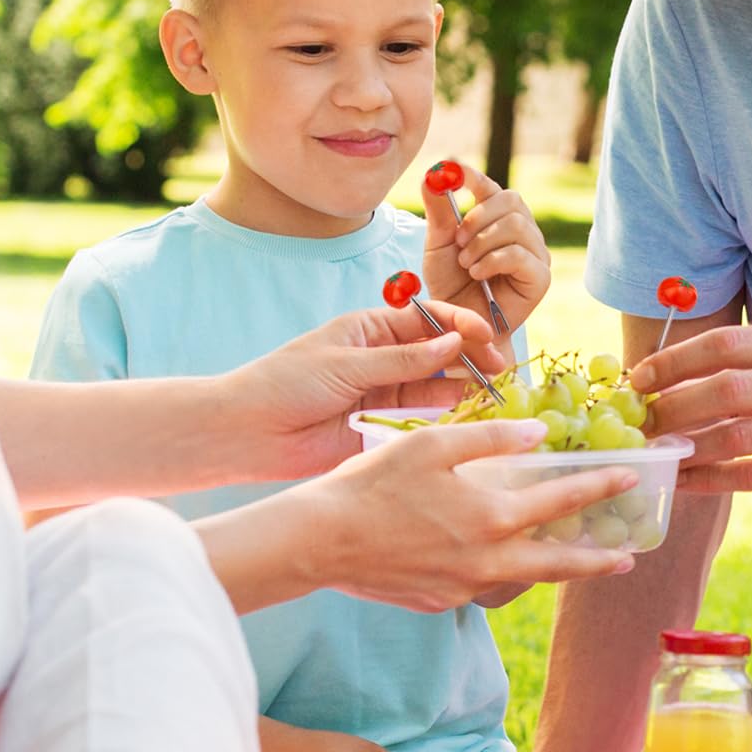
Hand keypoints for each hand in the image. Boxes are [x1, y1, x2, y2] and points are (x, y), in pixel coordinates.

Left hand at [233, 300, 508, 480]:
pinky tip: (471, 419)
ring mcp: (388, 394)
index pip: (429, 319)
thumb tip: (455, 341)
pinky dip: (448, 419)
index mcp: (373, 329)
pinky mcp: (385, 428)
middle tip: (501, 368)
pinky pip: (424, 421)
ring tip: (495, 393)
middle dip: (472, 357)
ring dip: (466, 389)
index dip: (460, 324)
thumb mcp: (347, 363)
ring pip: (438, 387)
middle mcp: (386, 359)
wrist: (250, 432)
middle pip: (441, 353)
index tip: (485, 334)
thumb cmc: (287, 383)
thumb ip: (403, 358)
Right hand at [303, 417, 640, 609]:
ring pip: (520, 579)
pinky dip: (497, 573)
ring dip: (550, 570)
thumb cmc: (372, 483)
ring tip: (570, 560)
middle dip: (597, 560)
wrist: (319, 540)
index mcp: (490, 516)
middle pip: (558, 564)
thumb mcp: (431, 444)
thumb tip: (538, 433)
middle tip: (626, 557)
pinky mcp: (439, 602)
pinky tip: (492, 560)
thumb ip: (490, 438)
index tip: (629, 477)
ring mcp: (463, 587)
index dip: (600, 487)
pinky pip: (480, 587)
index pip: (562, 500)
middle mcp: (486, 560)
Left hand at [419, 161, 549, 340]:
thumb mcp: (438, 244)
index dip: (473, 175)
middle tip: (458, 242)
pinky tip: (478, 274)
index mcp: (496, 218)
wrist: (458, 325)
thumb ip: (438, 209)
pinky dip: (493, 261)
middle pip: (510, 200)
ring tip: (467, 264)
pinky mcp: (541, 277)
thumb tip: (433, 172)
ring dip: (482, 244)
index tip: (453, 168)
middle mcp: (521, 231)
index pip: (490, 186)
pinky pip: (520, 254)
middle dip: (478, 218)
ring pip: (516, 225)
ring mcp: (535, 253)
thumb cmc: (450, 285)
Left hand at [631, 321, 751, 508]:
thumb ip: (739, 362)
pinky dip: (707, 479)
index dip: (674, 361)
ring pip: (736, 437)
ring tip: (655, 453)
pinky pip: (749, 477)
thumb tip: (655, 374)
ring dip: (686, 447)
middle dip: (674, 406)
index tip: (639, 380)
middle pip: (728, 389)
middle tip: (642, 422)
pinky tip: (682, 479)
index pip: (725, 343)